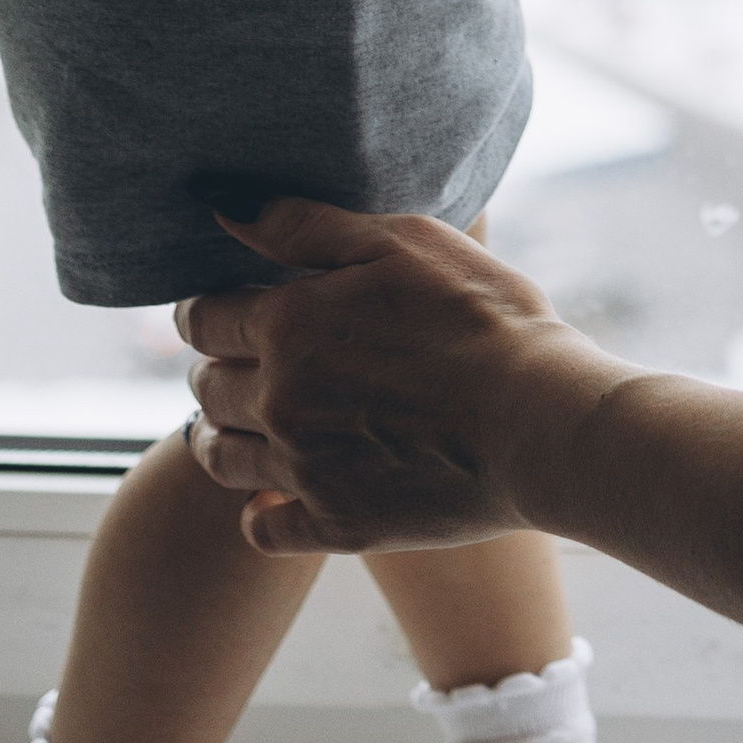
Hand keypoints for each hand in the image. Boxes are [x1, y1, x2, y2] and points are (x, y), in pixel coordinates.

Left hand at [175, 197, 629, 555]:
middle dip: (217, 367)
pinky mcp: (338, 524)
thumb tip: (226, 212)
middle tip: (246, 360)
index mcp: (288, 324)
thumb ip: (307, 225)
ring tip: (256, 421)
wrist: (541, 420)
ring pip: (221, 457)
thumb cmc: (484, 317)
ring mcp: (305, 469)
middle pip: (206, 387)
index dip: (204, 310)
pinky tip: (281, 494)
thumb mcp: (404, 241)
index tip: (222, 309)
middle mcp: (281, 400)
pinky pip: (263, 529)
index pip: (201, 318)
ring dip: (225, 434)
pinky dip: (261, 512)